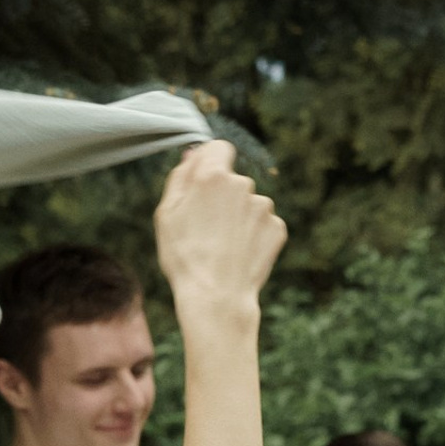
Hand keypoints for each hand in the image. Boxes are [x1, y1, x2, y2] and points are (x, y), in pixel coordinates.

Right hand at [154, 140, 284, 334]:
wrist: (217, 297)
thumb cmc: (184, 257)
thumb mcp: (167, 213)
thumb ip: (181, 176)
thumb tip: (193, 154)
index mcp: (213, 175)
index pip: (219, 148)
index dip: (210, 162)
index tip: (204, 180)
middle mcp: (243, 185)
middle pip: (233, 180)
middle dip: (222, 196)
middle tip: (206, 228)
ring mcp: (263, 208)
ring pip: (249, 204)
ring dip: (239, 217)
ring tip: (223, 246)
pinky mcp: (277, 228)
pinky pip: (263, 225)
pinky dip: (253, 235)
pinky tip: (239, 254)